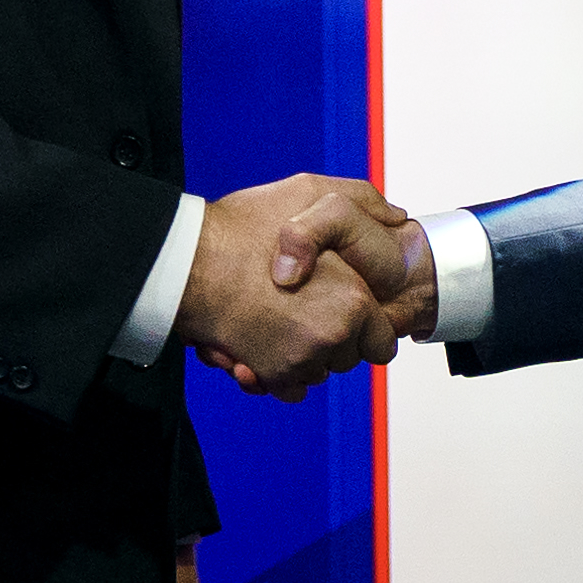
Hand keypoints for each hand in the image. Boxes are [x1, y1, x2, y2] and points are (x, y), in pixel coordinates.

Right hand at [175, 175, 402, 397]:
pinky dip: (281, 374)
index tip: (345, 316)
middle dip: (333, 341)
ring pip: (319, 373)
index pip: (382, 341)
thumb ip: (363, 202)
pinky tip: (264, 343)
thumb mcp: (312, 192)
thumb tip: (395, 217)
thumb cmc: (243, 227)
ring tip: (279, 322)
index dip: (365, 328)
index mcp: (353, 299)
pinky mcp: (272, 374)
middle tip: (304, 311)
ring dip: (305, 355)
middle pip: (349, 360)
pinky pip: (292, 389)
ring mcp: (302, 359)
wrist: (187, 262)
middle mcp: (333, 335)